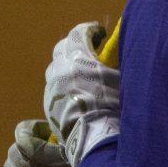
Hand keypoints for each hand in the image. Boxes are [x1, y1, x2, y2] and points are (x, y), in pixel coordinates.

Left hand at [44, 22, 120, 166]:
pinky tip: (76, 93)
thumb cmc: (111, 104)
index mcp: (78, 57)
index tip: (100, 32)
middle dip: (75, 46)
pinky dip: (64, 84)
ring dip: (67, 66)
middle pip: (62, 48)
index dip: (90, 30)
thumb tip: (119, 51)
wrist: (92, 136)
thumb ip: (114, 61)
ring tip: (81, 74)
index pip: (79, 33)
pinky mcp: (47, 104)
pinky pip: (54, 87)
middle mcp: (60, 68)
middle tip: (88, 51)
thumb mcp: (119, 77)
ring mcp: (51, 86)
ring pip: (56, 68)